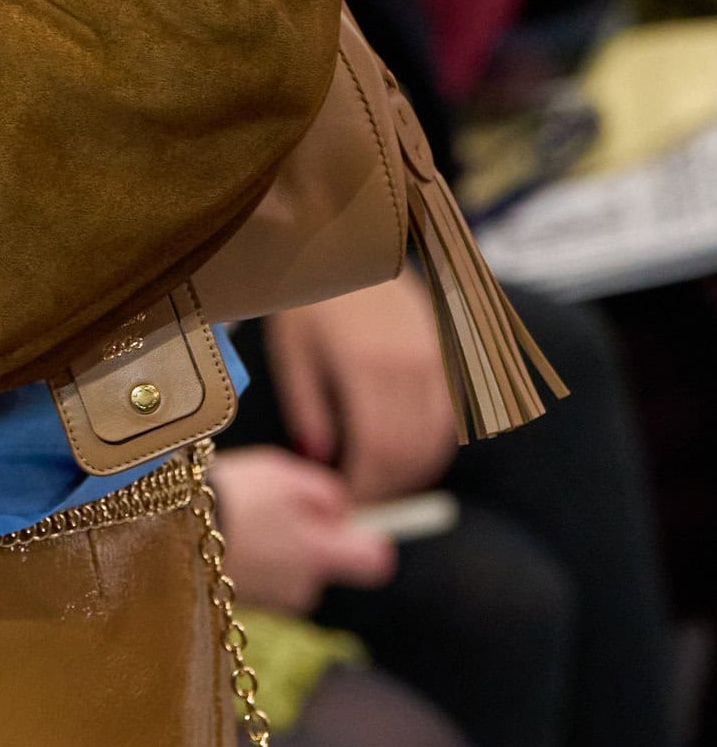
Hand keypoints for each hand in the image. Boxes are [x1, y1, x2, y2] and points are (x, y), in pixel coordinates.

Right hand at [206, 447, 396, 614]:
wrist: (168, 528)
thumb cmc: (232, 498)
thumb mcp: (284, 474)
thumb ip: (326, 493)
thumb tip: (342, 513)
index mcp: (322, 555)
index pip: (374, 562)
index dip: (363, 540)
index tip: (340, 524)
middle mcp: (302, 589)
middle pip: (321, 567)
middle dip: (303, 542)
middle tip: (268, 510)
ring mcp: (269, 604)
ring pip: (286, 575)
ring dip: (271, 551)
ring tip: (237, 522)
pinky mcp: (238, 608)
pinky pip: (256, 583)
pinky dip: (246, 563)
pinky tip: (222, 539)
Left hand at [263, 268, 458, 502]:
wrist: (348, 243)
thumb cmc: (310, 296)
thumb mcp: (293, 351)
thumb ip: (307, 407)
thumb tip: (319, 458)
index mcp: (367, 366)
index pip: (377, 450)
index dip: (366, 485)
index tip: (348, 502)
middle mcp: (411, 364)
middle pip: (411, 451)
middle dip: (389, 486)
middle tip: (365, 501)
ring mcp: (437, 357)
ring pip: (439, 437)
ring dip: (415, 471)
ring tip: (384, 483)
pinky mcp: (450, 351)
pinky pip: (454, 413)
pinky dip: (436, 442)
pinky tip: (409, 452)